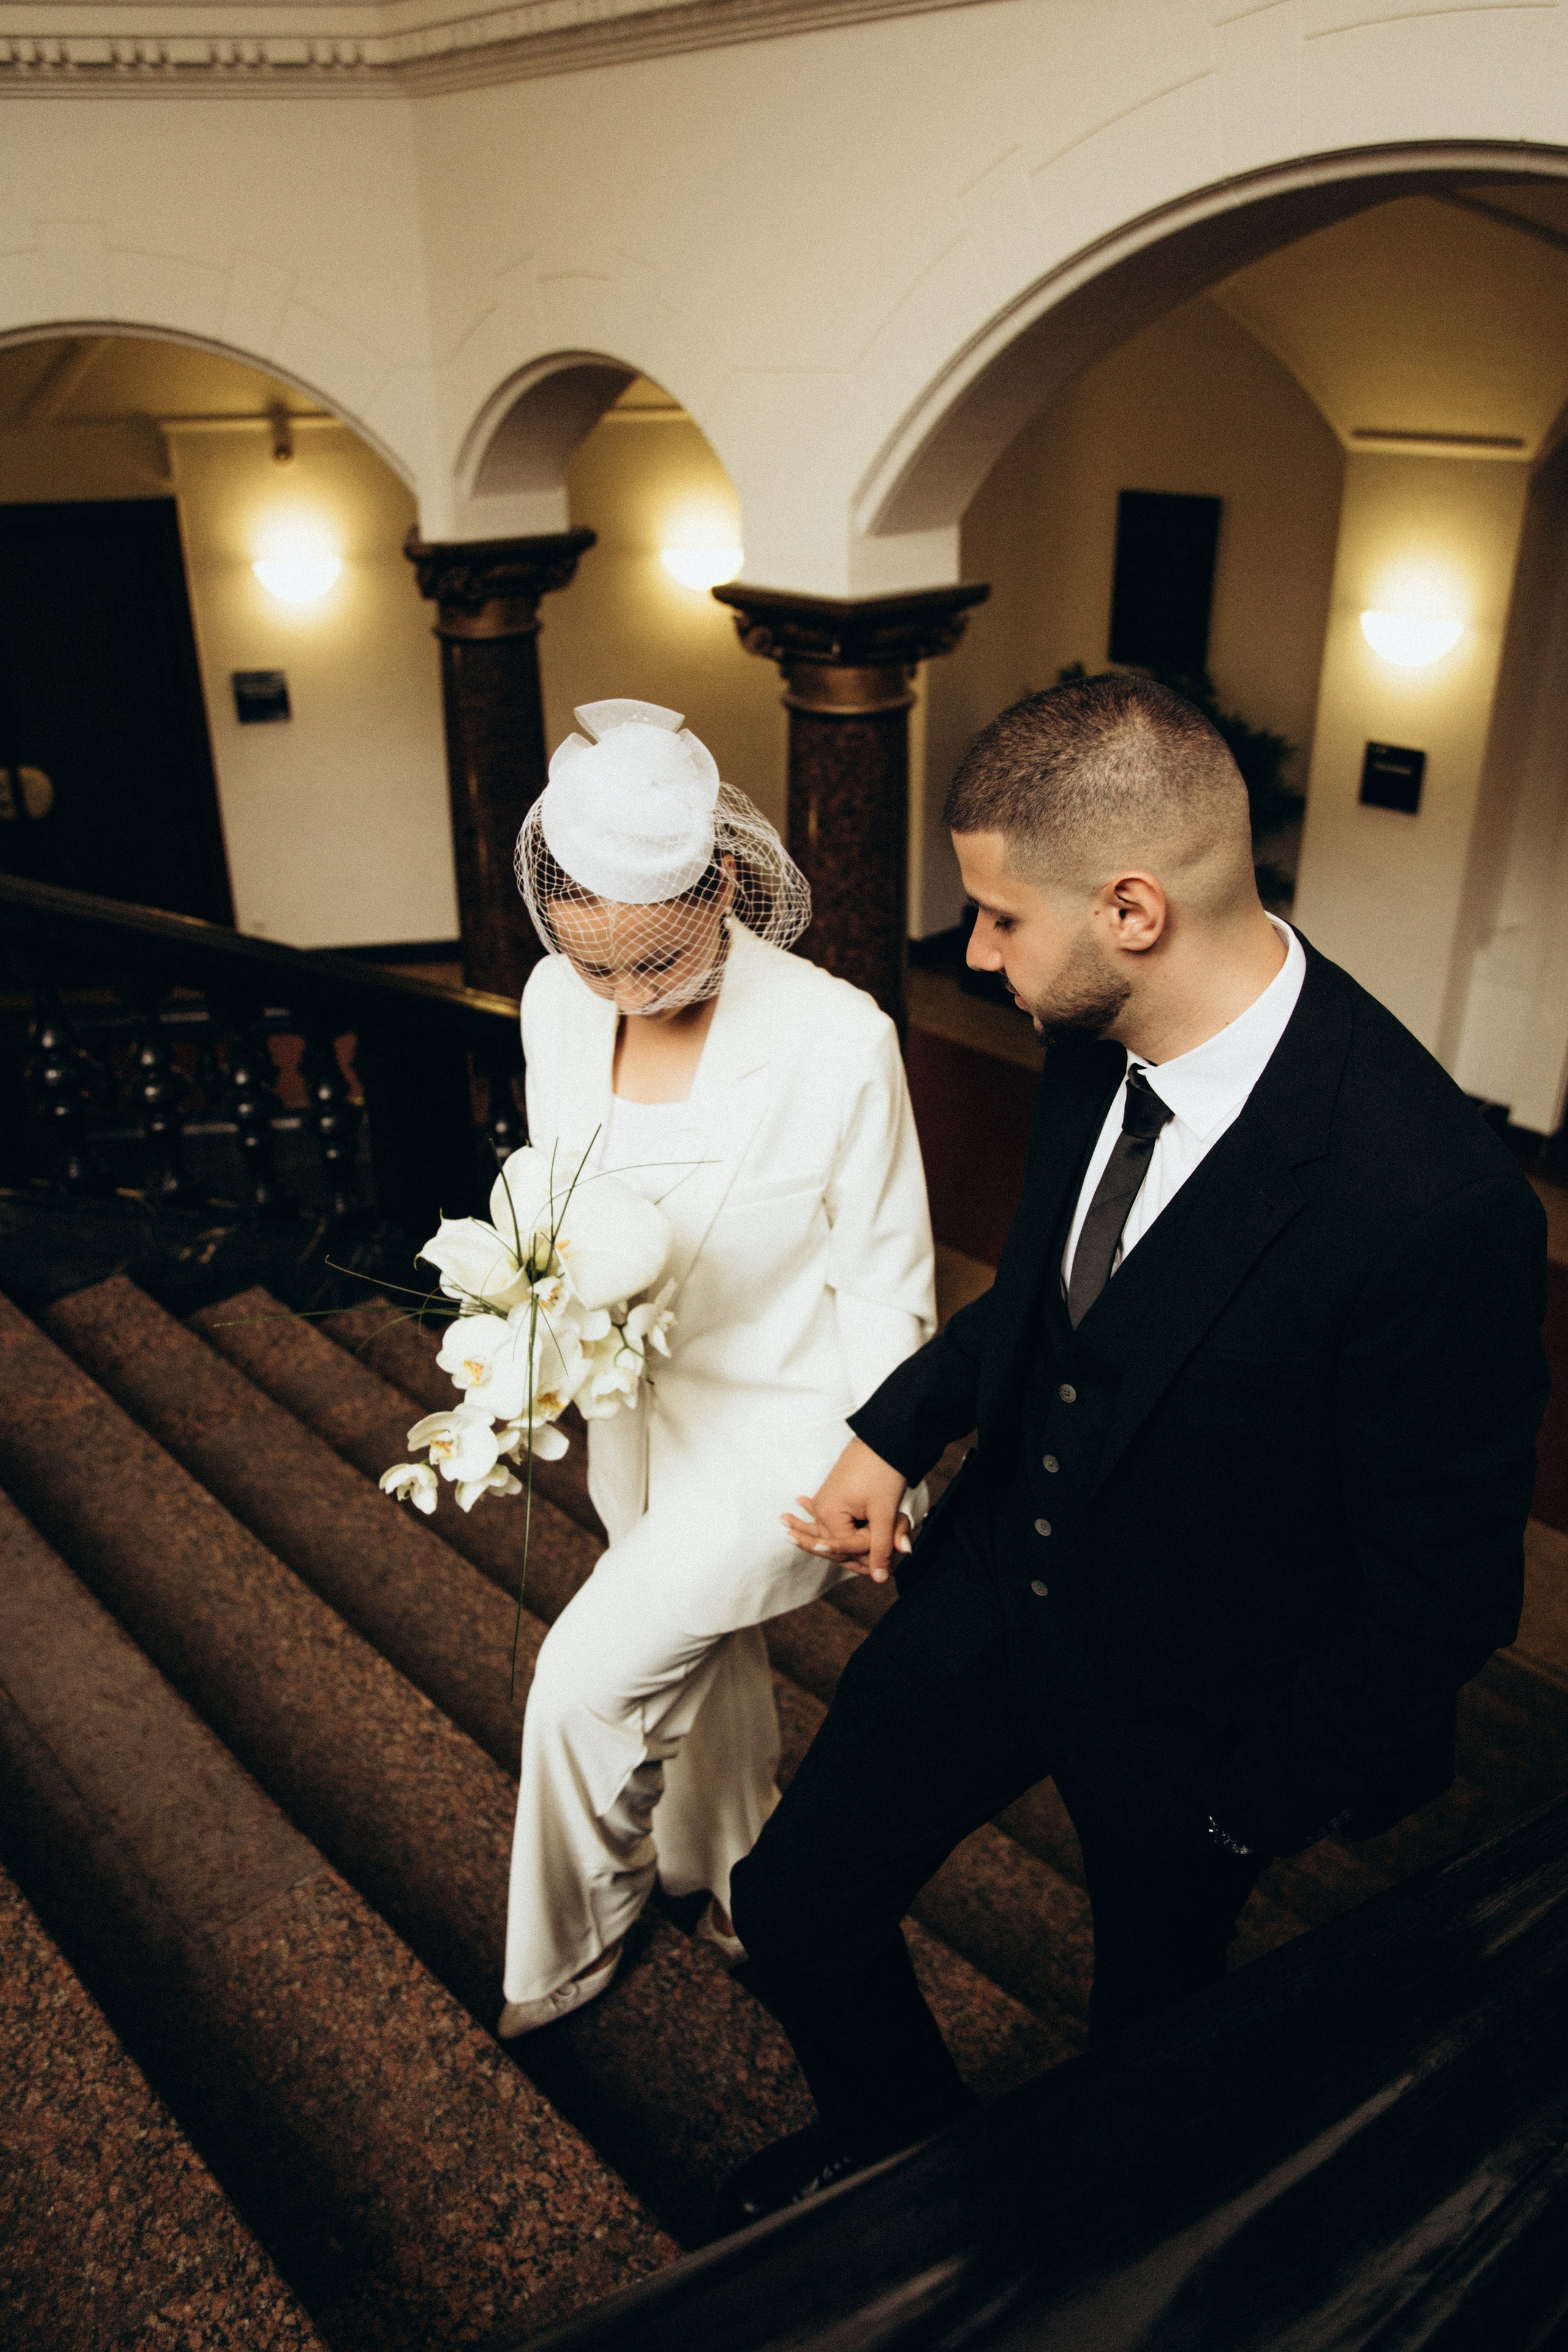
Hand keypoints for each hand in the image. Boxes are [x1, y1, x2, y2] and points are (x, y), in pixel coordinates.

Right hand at [782, 1436, 911, 1582]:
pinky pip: (822, 1511)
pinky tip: (798, 1503)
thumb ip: (882, 1546)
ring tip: (790, 1535)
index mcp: (830, 1515)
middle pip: (835, 1542)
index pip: (846, 1549)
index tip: (887, 1569)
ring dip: (827, 1537)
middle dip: (854, 1553)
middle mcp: (822, 1508)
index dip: (869, 1559)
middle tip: (870, 1571)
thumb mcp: (884, 1512)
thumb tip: (881, 1576)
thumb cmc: (883, 1472)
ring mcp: (825, 1499)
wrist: (884, 1439)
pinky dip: (811, 1513)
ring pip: (829, 1529)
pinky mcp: (832, 1491)